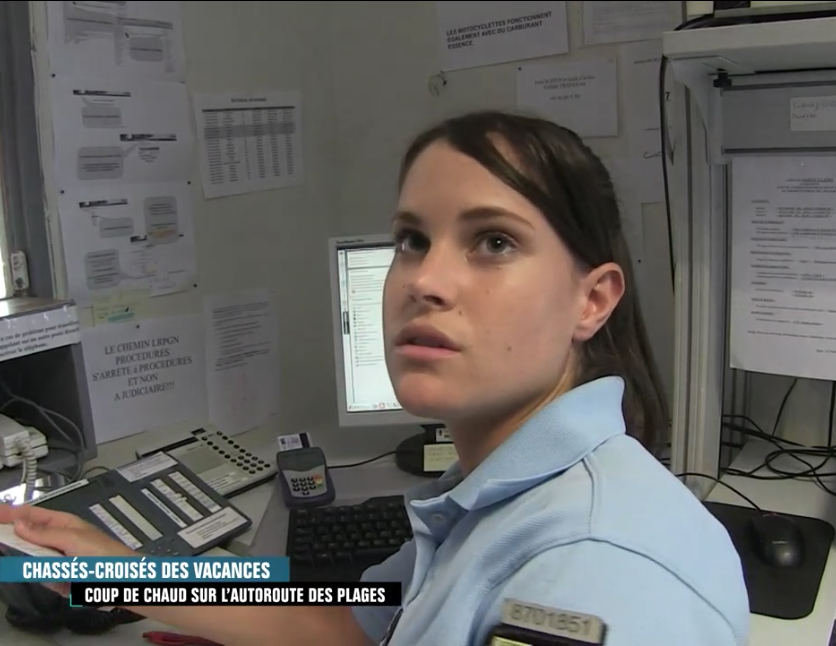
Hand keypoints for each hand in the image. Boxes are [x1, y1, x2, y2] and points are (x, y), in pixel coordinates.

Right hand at [0, 505, 136, 597]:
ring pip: (36, 560)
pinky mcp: (63, 578)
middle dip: (22, 540)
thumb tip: (20, 524)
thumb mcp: (74, 539)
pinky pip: (46, 578)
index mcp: (66, 524)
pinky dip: (51, 580)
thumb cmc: (108, 555)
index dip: (14, 514)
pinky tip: (63, 581)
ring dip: (40, 564)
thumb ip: (46, 532)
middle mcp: (62, 540)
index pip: (34, 515)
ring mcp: (62, 559)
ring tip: (59, 568)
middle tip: (24, 547)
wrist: (125, 580)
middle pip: (31, 538)